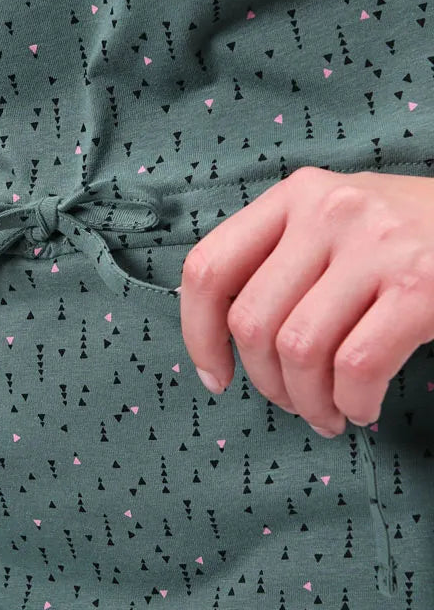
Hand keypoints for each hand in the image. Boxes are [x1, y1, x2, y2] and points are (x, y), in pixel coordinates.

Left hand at [180, 166, 433, 436]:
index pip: (209, 268)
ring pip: (299, 350)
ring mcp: (377, 244)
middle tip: (295, 404)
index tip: (215, 375)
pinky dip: (352, 404)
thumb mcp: (339, 224)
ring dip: (309, 402)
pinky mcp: (420, 286)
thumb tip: (224, 340)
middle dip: (266, 384)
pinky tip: (362, 408)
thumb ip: (284, 260)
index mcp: (296, 195)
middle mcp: (329, 210)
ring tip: (328, 414)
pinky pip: (355, 367)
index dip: (197, 334)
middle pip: (252, 322)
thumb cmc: (411, 239)